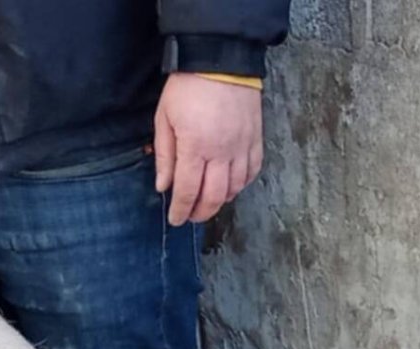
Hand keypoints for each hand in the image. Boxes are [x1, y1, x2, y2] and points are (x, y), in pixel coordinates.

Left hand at [154, 73, 262, 225]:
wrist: (221, 58)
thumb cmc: (187, 87)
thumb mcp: (164, 119)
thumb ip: (164, 156)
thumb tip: (164, 186)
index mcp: (195, 147)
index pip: (188, 191)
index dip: (180, 210)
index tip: (175, 220)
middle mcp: (221, 151)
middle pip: (214, 197)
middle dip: (201, 213)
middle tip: (191, 216)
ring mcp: (242, 146)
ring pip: (235, 188)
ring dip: (220, 201)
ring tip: (208, 202)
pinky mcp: (256, 138)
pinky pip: (252, 171)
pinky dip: (241, 184)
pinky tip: (230, 185)